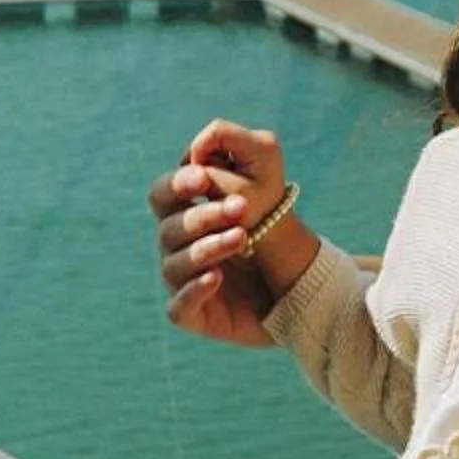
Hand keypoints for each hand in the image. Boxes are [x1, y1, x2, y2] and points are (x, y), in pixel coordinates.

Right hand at [150, 119, 288, 347]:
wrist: (296, 286)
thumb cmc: (274, 229)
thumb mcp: (268, 181)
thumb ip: (243, 149)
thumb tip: (206, 145)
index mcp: (185, 212)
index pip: (162, 193)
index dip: (177, 185)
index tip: (203, 177)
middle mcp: (177, 246)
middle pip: (169, 228)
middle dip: (203, 216)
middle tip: (240, 208)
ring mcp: (181, 280)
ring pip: (174, 265)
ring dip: (207, 248)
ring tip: (241, 237)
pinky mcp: (192, 313)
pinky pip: (178, 306)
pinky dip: (194, 290)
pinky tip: (216, 278)